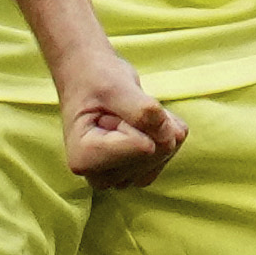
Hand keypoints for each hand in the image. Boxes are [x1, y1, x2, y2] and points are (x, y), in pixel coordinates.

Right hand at [56, 48, 183, 189]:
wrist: (88, 77)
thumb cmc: (94, 80)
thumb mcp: (115, 87)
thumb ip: (142, 111)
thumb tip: (171, 138)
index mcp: (84, 159)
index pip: (142, 146)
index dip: (138, 118)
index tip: (112, 107)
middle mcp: (100, 176)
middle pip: (155, 154)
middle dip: (151, 122)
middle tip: (123, 105)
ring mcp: (120, 177)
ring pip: (165, 153)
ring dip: (160, 125)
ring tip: (132, 110)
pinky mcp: (138, 170)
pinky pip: (171, 150)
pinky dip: (167, 128)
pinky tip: (146, 117)